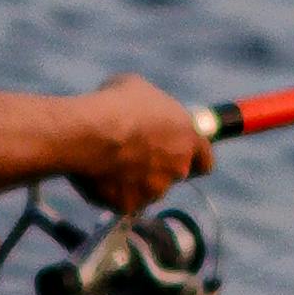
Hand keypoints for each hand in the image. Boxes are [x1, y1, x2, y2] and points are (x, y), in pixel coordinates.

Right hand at [60, 77, 215, 212]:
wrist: (88, 133)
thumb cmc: (116, 104)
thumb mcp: (138, 89)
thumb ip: (150, 107)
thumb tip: (140, 108)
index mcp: (188, 137)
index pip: (205, 159)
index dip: (193, 159)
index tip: (183, 157)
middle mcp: (178, 167)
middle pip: (174, 174)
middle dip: (157, 167)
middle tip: (133, 153)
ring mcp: (155, 189)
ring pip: (148, 190)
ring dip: (135, 180)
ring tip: (109, 161)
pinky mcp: (130, 205)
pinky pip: (122, 200)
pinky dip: (113, 192)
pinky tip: (97, 174)